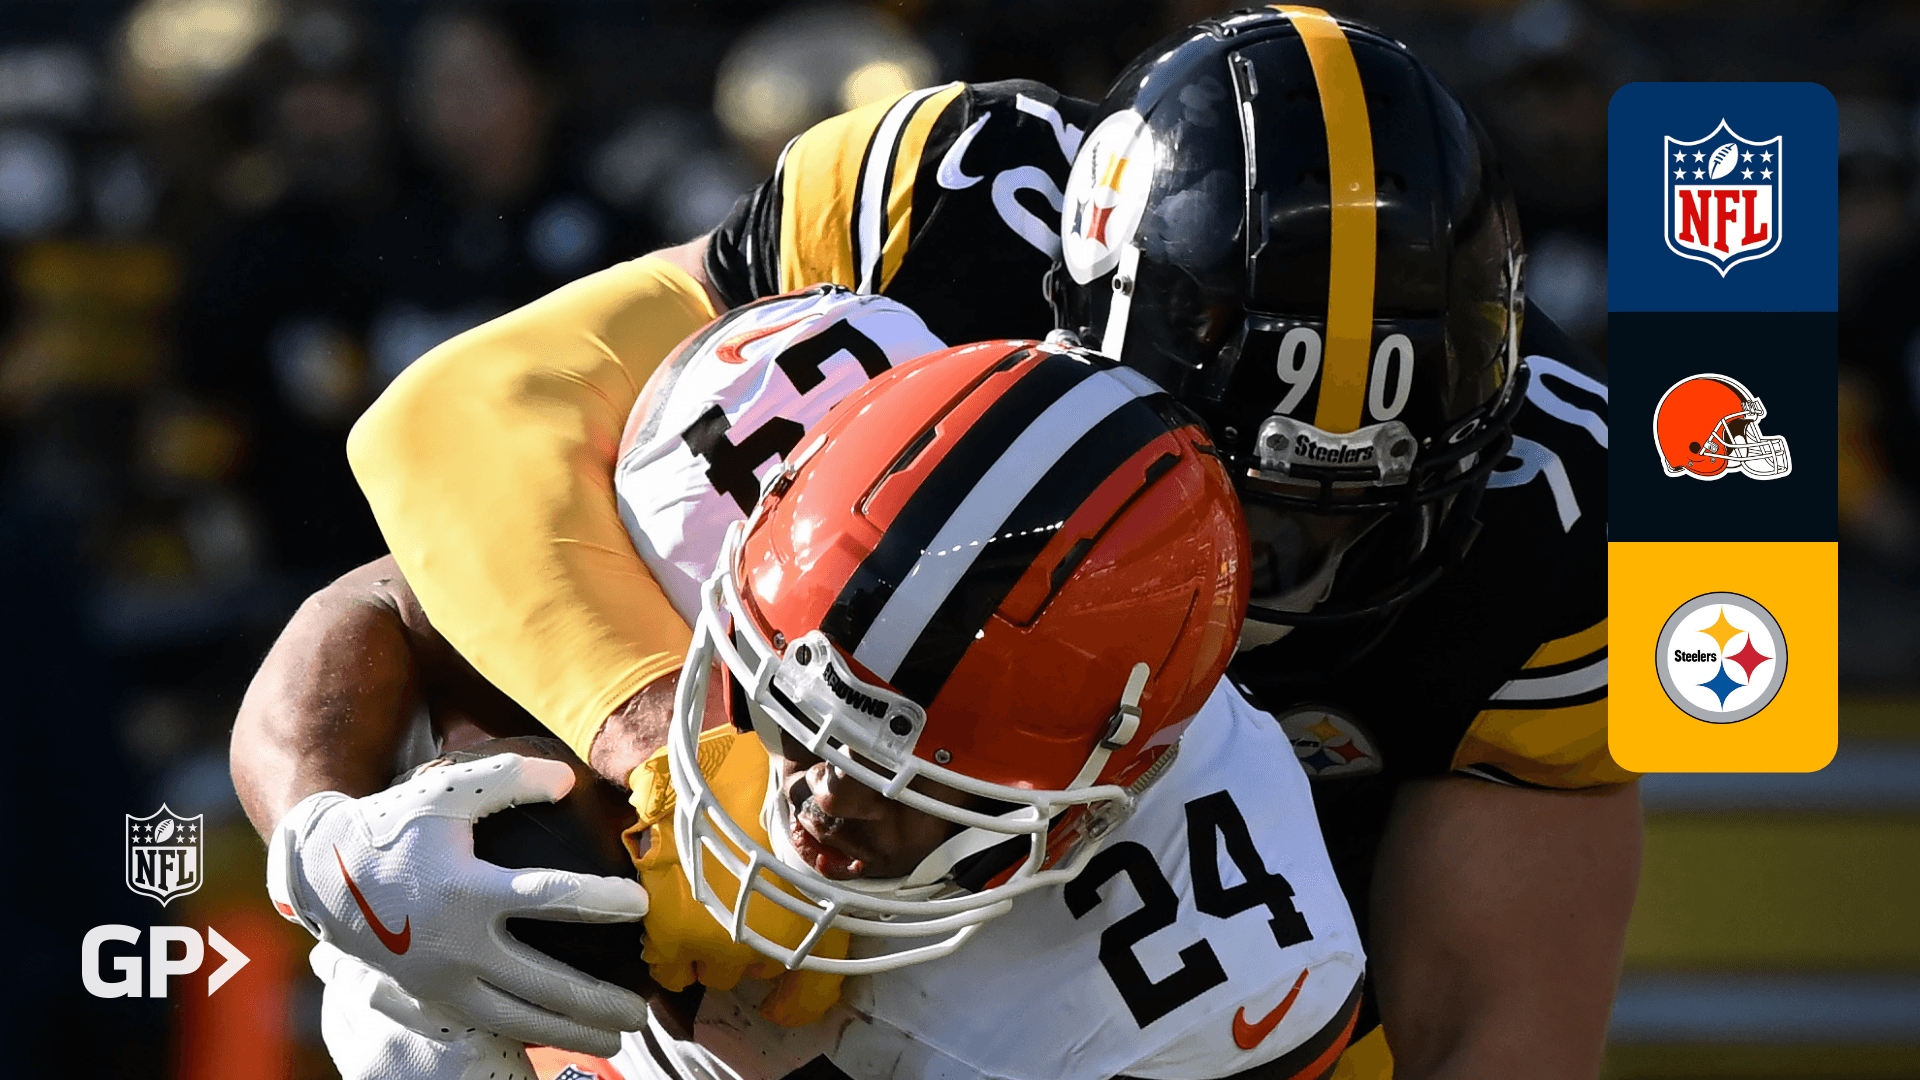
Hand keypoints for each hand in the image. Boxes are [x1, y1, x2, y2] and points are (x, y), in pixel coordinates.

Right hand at [268, 752, 651, 1054]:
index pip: (548, 899)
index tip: (640, 906)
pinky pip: (490, 1024)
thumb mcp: (448, 790)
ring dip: (570, 1031)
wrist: (325, 874)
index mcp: (466, 890)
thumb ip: (510, 779)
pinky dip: (531, 1034)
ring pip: (518, 1018)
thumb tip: (568, 780)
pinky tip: (564, 1036)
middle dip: (596, 1000)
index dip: (599, 902)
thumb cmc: (394, 826)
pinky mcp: (431, 997)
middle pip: (541, 983)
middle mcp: (457, 945)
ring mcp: (442, 979)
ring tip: (615, 1039)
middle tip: (641, 1010)